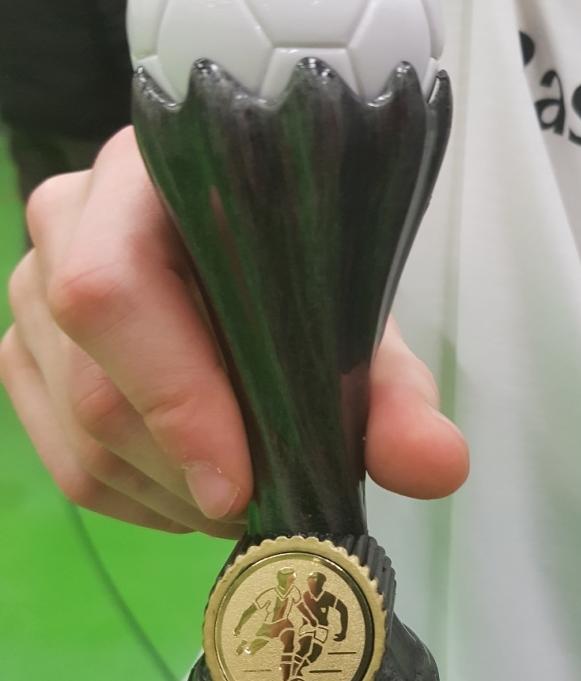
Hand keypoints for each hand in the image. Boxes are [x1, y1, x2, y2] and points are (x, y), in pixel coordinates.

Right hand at [0, 127, 468, 538]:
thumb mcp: (350, 312)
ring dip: (174, 496)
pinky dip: (143, 501)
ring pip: (80, 439)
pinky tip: (199, 487)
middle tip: (271, 501)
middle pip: (94, 384)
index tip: (240, 485)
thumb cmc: (298, 263)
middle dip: (190, 473)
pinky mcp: (25, 356)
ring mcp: (30, 291)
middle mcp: (67, 225)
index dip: (173, 394)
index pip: (113, 289)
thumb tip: (438, 466)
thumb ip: (392, 386)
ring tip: (249, 491)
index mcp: (147, 179)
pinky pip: (65, 464)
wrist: (249, 245)